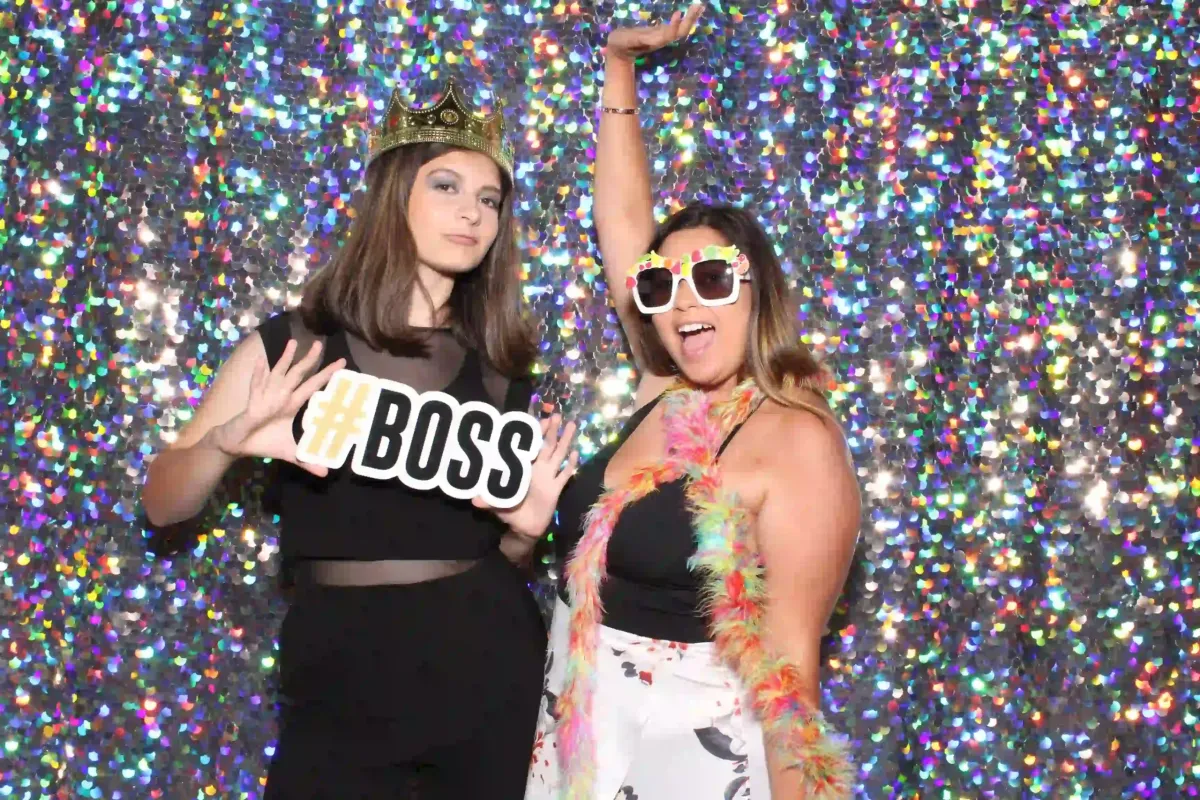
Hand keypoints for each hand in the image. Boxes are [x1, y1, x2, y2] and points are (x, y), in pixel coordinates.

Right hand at [213, 339, 345, 476]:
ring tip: (294, 343)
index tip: (342, 364)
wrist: (236, 444)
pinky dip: (258, 375)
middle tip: (321, 343)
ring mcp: (265, 397)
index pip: (313, 387)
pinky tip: (261, 361)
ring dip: (285, 359)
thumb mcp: (288, 453)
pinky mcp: (251, 404)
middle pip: (299, 375)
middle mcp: (281, 397)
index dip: (326, 376)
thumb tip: (325, 473)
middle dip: (310, 360)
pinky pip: (256, 387)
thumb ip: (306, 461)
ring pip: (278, 373)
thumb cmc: (262, 442)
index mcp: (291, 405)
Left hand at [474, 414, 578, 539]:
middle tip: (557, 415)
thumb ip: (488, 501)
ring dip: (565, 441)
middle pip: (546, 446)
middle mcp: (537, 469)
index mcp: (523, 468)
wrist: (524, 528)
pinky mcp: (556, 489)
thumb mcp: (497, 504)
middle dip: (552, 431)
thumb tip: (473, 501)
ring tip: (572, 425)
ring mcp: (548, 477)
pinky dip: (570, 465)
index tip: (540, 419)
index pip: (529, 446)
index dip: (535, 433)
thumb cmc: (509, 511)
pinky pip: (564, 475)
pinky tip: (576, 453)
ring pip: (558, 455)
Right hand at [606, 4, 702, 62]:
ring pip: (682, 29)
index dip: (675, 25)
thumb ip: (640, 39)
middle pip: (681, 32)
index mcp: (655, 41)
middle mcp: (663, 39)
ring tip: (700, 6)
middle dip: (690, 19)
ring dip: (691, 18)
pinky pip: (678, 25)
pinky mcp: (662, 32)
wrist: (619, 51)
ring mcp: (663, 36)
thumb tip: (655, 38)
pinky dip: (687, 17)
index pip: (670, 34)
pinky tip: (691, 10)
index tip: (678, 12)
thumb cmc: (621, 44)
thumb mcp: (628, 41)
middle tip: (698, 5)